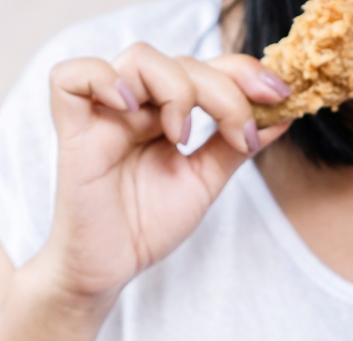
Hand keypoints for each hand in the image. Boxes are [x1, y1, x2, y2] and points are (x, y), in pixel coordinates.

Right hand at [36, 44, 291, 301]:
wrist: (110, 269)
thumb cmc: (147, 225)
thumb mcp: (204, 180)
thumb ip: (234, 145)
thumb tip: (281, 115)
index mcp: (165, 112)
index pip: (205, 67)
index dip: (243, 71)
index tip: (280, 95)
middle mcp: (136, 106)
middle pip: (181, 61)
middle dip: (224, 90)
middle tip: (240, 132)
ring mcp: (103, 115)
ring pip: (138, 58)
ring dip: (176, 87)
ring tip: (182, 135)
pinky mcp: (73, 132)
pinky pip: (70, 78)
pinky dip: (105, 80)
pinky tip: (133, 109)